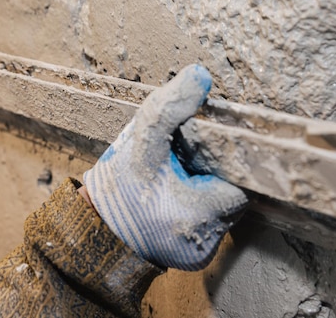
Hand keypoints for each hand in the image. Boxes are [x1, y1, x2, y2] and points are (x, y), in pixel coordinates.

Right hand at [84, 64, 247, 270]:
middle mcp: (205, 242)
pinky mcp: (194, 258)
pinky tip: (178, 197)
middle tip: (190, 163)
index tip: (208, 151)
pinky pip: (210, 225)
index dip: (227, 161)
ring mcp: (201, 254)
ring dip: (209, 191)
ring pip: (223, 211)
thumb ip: (169, 108)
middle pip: (234, 196)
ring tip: (183, 179)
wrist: (95, 228)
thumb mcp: (141, 141)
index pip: (240, 182)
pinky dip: (199, 209)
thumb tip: (200, 76)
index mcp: (198, 215)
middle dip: (216, 175)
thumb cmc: (117, 187)